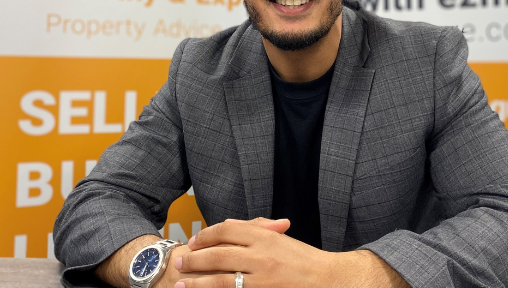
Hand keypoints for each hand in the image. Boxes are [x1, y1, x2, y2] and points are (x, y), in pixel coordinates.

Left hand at [173, 218, 329, 287]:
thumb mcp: (280, 239)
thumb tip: (228, 226)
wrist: (328, 280)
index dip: (205, 236)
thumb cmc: (304, 260)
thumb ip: (255, 230)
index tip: (193, 242)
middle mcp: (261, 255)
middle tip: (178, 262)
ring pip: (220, 279)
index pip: (226, 231)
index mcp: (264, 236)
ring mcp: (261, 277)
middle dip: (194, 259)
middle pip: (218, 254)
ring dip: (197, 281)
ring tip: (181, 283)